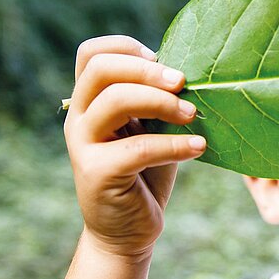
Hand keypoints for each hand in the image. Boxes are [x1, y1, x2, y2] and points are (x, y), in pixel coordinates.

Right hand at [63, 36, 205, 258]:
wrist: (128, 231)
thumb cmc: (146, 174)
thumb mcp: (151, 129)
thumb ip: (157, 102)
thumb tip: (192, 74)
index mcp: (91, 101)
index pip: (92, 53)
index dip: (126, 46)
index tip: (162, 59)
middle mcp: (80, 118)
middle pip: (102, 69)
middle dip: (148, 70)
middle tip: (183, 83)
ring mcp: (83, 145)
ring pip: (116, 100)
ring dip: (162, 102)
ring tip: (193, 115)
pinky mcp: (96, 173)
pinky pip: (138, 148)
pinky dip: (174, 144)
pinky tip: (199, 147)